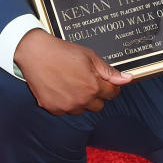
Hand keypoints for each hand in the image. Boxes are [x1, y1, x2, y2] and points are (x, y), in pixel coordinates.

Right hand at [14, 28, 130, 114]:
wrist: (35, 53)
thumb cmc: (62, 52)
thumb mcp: (90, 57)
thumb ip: (109, 71)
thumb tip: (127, 79)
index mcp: (93, 86)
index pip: (112, 94)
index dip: (110, 86)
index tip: (104, 81)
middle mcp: (81, 100)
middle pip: (99, 105)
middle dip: (96, 94)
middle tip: (86, 80)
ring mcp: (66, 106)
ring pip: (82, 109)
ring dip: (81, 100)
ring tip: (71, 83)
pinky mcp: (53, 109)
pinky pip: (66, 111)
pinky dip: (66, 102)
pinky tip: (60, 88)